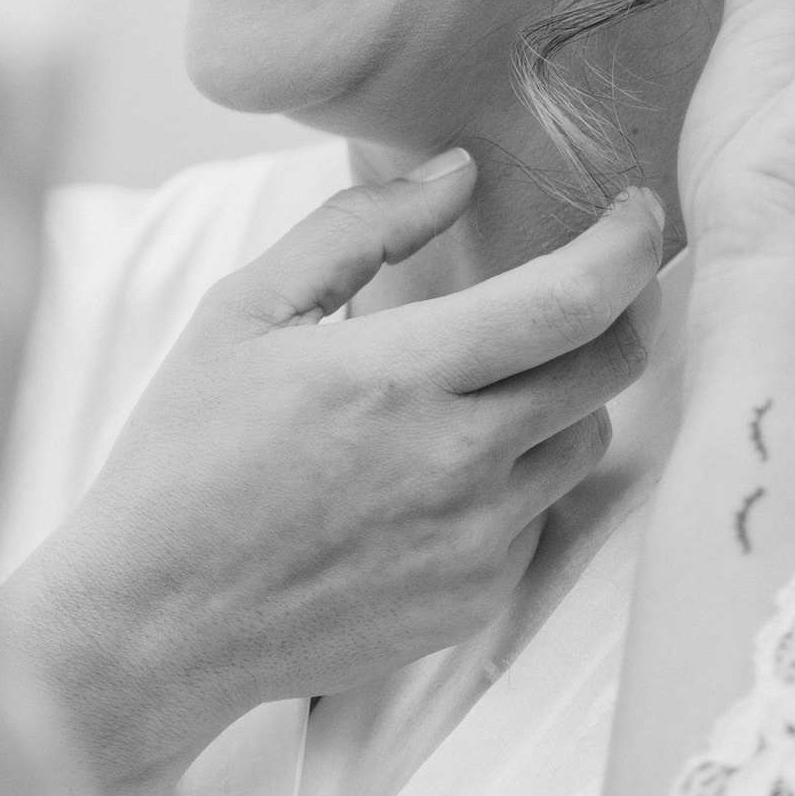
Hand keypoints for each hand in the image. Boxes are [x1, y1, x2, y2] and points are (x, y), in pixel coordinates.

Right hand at [0, 161, 665, 795]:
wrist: (156, 624)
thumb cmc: (185, 458)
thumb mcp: (244, 314)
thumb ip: (356, 229)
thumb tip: (457, 171)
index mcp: (398, 375)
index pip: (570, 300)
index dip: (628, 245)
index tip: (638, 212)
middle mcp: (455, 462)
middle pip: (605, 368)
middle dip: (614, 312)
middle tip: (581, 288)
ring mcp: (473, 542)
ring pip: (584, 444)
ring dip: (564, 399)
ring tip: (488, 384)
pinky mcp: (475, 601)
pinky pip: (540, 517)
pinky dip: (518, 480)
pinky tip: (441, 474)